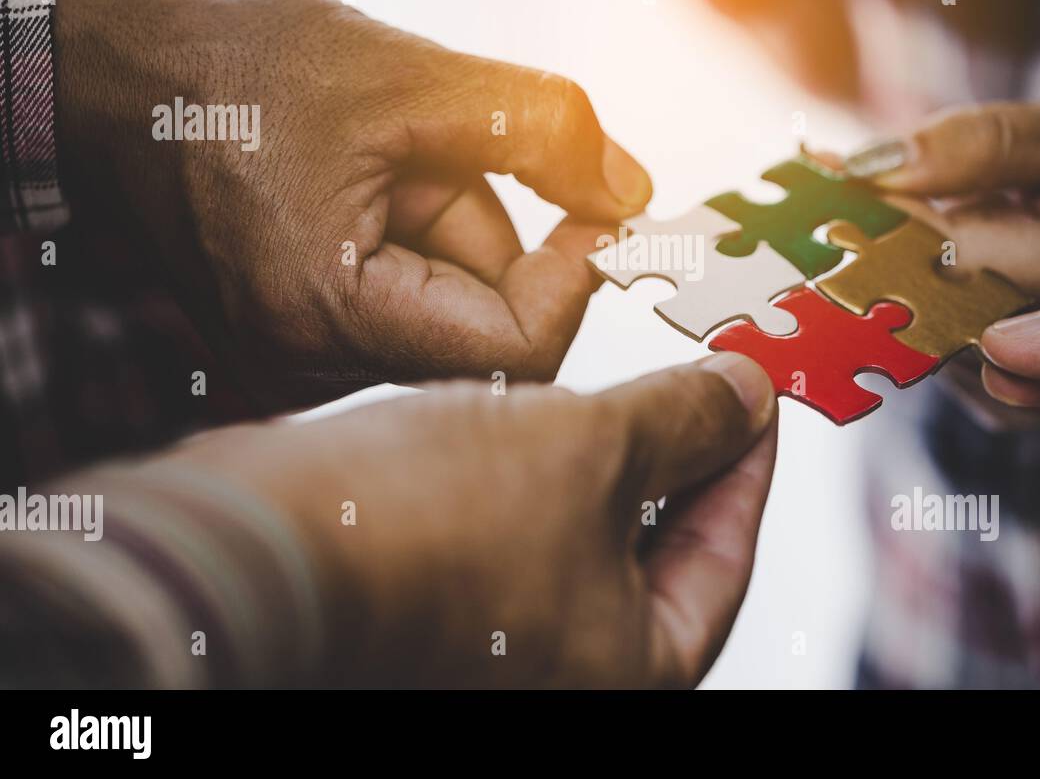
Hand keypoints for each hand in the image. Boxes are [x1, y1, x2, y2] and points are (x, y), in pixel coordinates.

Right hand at [54, 0, 651, 406]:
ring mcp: (303, 360)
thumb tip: (633, 194)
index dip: (575, 276)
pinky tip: (365, 180)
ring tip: (378, 154)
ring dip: (454, 225)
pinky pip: (409, 303)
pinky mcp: (303, 338)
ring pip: (451, 310)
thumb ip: (542, 132)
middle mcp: (311, 366)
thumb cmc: (238, 68)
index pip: (520, 349)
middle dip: (492, 228)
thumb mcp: (411, 78)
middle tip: (440, 146)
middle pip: (486, 327)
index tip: (593, 205)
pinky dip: (419, 238)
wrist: (116, 81)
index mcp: (328, 316)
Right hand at [144, 352, 776, 686]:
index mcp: (628, 671)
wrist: (260, 544)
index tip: (754, 402)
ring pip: (582, 541)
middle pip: (656, 558)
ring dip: (607, 466)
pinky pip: (518, 537)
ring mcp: (498, 649)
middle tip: (701, 388)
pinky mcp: (441, 611)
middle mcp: (565, 674)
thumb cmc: (427, 525)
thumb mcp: (591, 446)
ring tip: (622, 393)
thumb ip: (684, 420)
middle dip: (680, 463)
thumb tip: (744, 396)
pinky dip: (539, 479)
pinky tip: (535, 422)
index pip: (724, 562)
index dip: (747, 467)